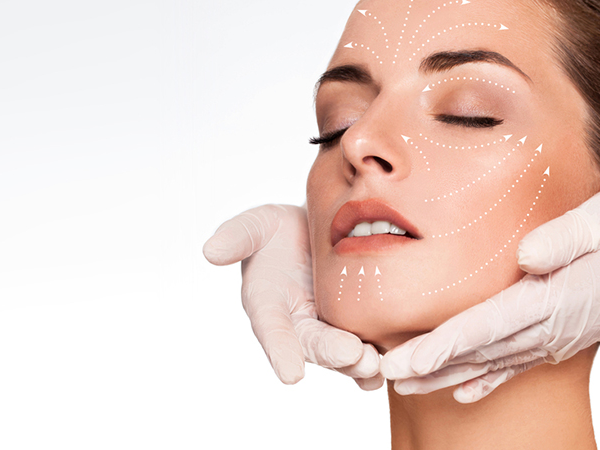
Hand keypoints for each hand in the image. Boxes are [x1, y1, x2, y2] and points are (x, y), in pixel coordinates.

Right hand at [203, 204, 382, 388]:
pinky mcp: (356, 326)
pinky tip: (390, 364)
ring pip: (342, 354)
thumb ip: (237, 236)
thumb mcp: (257, 225)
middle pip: (313, 345)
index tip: (292, 375)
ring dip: (357, 363)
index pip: (272, 330)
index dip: (281, 352)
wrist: (322, 227)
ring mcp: (328, 328)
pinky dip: (375, 360)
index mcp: (269, 303)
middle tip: (353, 356)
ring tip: (374, 363)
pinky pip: (364, 349)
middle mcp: (297, 323)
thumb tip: (209, 251)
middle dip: (332, 354)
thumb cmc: (282, 230)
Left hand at [381, 182, 599, 402]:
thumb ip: (566, 239)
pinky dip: (487, 380)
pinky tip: (462, 394)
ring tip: (405, 386)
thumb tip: (525, 258)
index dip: (443, 346)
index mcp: (554, 297)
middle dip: (430, 365)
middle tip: (386, 375)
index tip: (406, 362)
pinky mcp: (560, 336)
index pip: (486, 327)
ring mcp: (556, 337)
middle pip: (479, 351)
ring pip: (491, 362)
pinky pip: (517, 365)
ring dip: (447, 375)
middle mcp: (551, 326)